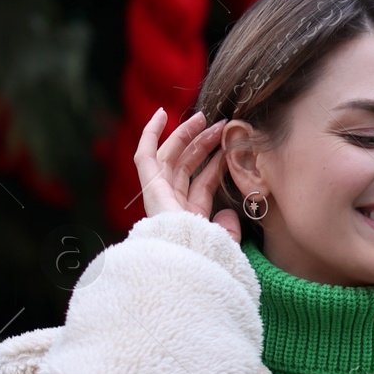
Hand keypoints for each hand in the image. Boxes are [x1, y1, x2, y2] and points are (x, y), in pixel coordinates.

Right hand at [132, 107, 241, 243]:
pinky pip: (145, 154)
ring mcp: (159, 194)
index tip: (228, 147)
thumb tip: (229, 213)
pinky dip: (150, 133)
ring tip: (205, 117)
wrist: (190, 260)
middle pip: (188, 165)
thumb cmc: (209, 256)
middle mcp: (173, 204)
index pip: (203, 183)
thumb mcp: (225, 241)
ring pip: (172, 156)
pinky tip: (161, 113)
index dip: (215, 164)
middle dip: (203, 143)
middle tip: (221, 125)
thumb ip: (229, 228)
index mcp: (191, 216)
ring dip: (187, 135)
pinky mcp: (149, 185)